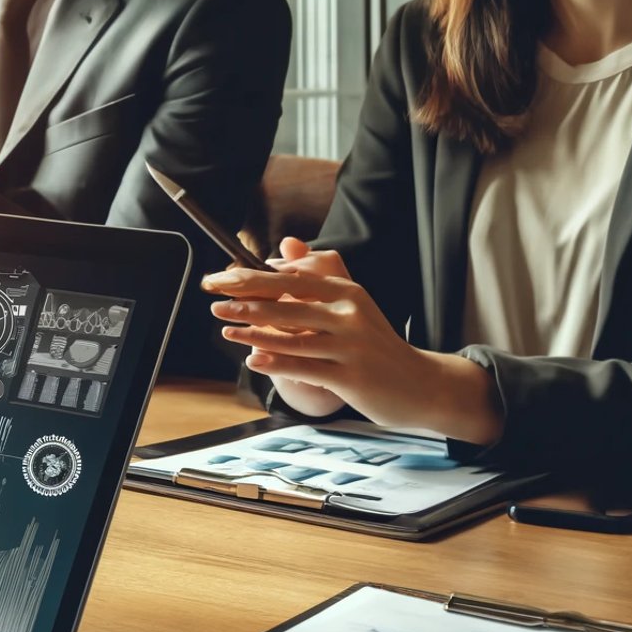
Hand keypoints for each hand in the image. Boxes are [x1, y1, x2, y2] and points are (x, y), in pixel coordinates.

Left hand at [202, 255, 504, 444]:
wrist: (418, 384)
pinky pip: (306, 368)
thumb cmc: (374, 344)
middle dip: (244, 300)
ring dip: (254, 332)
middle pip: (287, 302)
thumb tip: (282, 248)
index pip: (291, 278)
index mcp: (346, 291)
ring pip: (293, 336)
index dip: (250, 277)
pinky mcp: (350, 376)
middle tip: (212, 299)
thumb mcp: (351, 304)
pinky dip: (277, 364)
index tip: (219, 278)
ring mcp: (350, 346)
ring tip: (225, 328)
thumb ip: (317, 275)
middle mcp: (349, 313)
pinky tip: (253, 360)